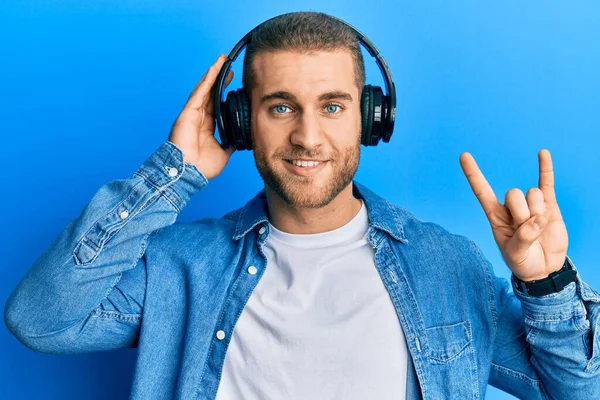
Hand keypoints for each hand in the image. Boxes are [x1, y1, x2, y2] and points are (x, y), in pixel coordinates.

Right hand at [168, 54, 234, 179]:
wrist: (189, 173)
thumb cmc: (202, 167)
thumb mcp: (224, 153)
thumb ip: (230, 143)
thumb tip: (240, 138)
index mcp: (206, 126)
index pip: (216, 104)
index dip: (224, 92)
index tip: (233, 82)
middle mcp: (199, 118)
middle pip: (210, 93)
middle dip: (219, 78)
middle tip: (229, 65)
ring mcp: (193, 114)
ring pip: (204, 89)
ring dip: (213, 74)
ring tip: (222, 60)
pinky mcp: (188, 112)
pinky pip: (199, 92)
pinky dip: (207, 80)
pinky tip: (214, 70)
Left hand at [459, 150, 568, 281]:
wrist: (544, 268)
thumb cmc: (523, 261)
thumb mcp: (516, 255)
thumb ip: (523, 238)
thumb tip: (537, 220)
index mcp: (496, 216)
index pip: (482, 191)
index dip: (473, 174)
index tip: (464, 155)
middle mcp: (511, 207)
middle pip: (513, 194)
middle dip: (522, 213)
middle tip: (527, 231)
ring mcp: (530, 204)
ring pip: (532, 193)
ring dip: (537, 211)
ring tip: (539, 229)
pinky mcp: (549, 205)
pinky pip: (546, 182)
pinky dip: (545, 168)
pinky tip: (542, 152)